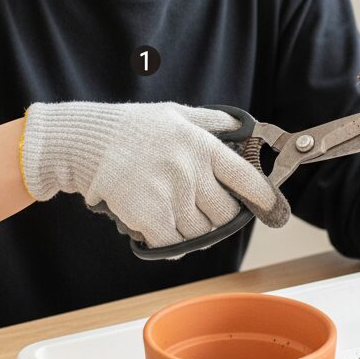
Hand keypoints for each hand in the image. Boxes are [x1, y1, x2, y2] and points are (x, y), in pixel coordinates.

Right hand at [20, 101, 289, 256]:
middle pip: (224, 214)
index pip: (246, 178)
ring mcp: (171, 197)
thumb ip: (212, 122)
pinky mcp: (149, 218)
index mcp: (203, 146)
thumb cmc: (133, 127)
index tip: (273, 209)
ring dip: (191, 231)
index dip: (263, 197)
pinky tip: (159, 231)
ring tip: (174, 215)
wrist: (87, 143)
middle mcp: (191, 172)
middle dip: (218, 217)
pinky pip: (172, 245)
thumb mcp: (177, 113)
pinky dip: (169, 244)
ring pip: (199, 233)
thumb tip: (243, 128)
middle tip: (202, 211)